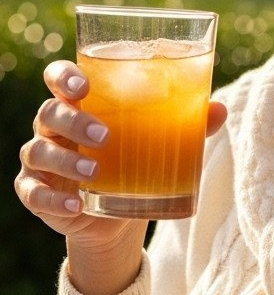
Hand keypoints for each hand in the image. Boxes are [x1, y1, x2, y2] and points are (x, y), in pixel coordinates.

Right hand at [15, 59, 226, 294]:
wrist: (117, 218)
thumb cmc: (134, 165)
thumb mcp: (158, 145)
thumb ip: (184, 125)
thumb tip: (219, 109)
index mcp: (79, 105)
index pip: (58, 78)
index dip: (63, 75)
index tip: (82, 85)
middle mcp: (53, 128)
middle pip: (49, 113)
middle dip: (73, 121)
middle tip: (104, 135)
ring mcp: (41, 161)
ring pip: (38, 151)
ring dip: (65, 161)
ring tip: (95, 172)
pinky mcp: (37, 193)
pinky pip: (34, 194)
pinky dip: (53, 201)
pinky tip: (75, 205)